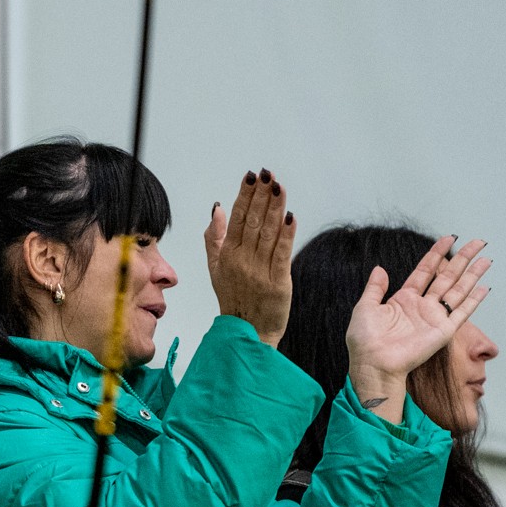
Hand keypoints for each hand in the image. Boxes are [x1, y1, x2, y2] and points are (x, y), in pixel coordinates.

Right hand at [205, 169, 295, 345]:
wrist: (248, 332)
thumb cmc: (234, 298)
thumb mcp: (215, 268)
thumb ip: (214, 237)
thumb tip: (216, 208)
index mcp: (228, 254)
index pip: (237, 218)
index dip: (244, 196)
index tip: (251, 177)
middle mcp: (242, 260)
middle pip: (253, 221)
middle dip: (261, 196)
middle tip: (268, 174)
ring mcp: (260, 271)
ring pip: (268, 233)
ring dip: (275, 208)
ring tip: (280, 187)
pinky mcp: (278, 282)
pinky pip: (282, 254)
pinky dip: (287, 235)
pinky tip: (291, 217)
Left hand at [344, 235, 490, 412]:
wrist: (373, 364)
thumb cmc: (365, 341)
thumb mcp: (365, 307)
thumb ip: (375, 288)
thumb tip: (380, 268)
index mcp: (404, 299)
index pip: (425, 270)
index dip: (437, 254)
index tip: (449, 238)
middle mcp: (422, 306)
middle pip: (447, 276)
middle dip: (462, 258)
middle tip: (477, 242)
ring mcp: (434, 318)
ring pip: (458, 290)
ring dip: (472, 274)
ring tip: (486, 259)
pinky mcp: (443, 331)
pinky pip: (461, 312)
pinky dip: (473, 300)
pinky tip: (484, 287)